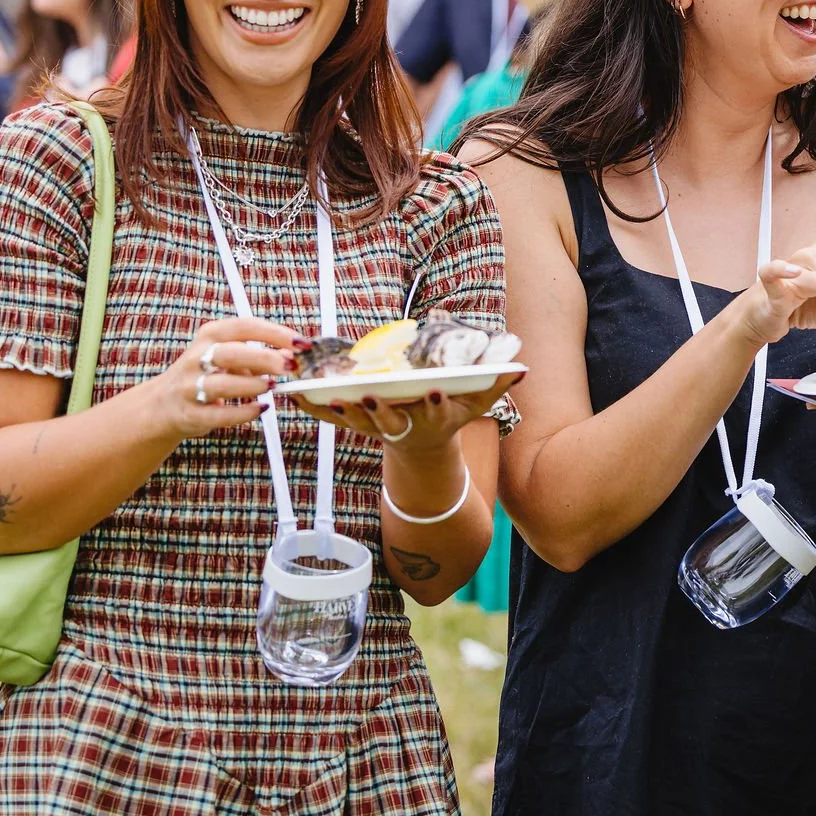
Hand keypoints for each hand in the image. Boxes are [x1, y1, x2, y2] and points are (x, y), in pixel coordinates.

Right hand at [141, 317, 299, 440]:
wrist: (163, 405)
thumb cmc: (206, 375)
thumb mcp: (230, 357)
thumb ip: (260, 355)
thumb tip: (293, 355)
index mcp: (210, 336)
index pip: (244, 327)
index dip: (275, 334)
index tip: (301, 343)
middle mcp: (197, 358)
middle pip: (231, 353)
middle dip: (264, 359)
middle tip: (290, 367)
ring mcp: (190, 386)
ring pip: (221, 384)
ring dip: (252, 385)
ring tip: (272, 387)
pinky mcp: (190, 413)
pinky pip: (218, 414)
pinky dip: (243, 412)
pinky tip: (260, 408)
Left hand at [298, 372, 523, 452]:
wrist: (421, 446)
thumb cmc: (449, 414)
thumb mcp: (476, 404)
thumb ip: (497, 386)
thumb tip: (522, 370)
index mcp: (434, 419)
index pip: (437, 412)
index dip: (437, 403)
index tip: (436, 391)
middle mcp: (404, 425)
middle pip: (390, 420)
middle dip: (381, 409)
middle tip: (371, 394)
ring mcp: (376, 427)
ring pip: (356, 420)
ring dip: (341, 409)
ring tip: (326, 394)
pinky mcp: (356, 424)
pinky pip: (331, 418)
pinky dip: (312, 408)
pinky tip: (293, 396)